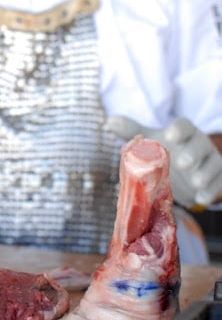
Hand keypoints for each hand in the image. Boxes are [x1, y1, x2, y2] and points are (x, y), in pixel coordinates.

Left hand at [105, 116, 221, 208]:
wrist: (189, 172)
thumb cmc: (168, 151)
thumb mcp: (152, 141)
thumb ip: (132, 131)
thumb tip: (109, 121)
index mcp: (182, 132)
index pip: (184, 126)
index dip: (178, 130)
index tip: (170, 136)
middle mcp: (198, 144)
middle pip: (199, 144)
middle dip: (192, 153)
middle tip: (182, 163)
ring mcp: (210, 161)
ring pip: (212, 164)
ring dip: (204, 173)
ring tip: (195, 182)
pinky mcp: (217, 177)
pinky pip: (218, 182)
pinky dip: (210, 191)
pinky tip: (202, 198)